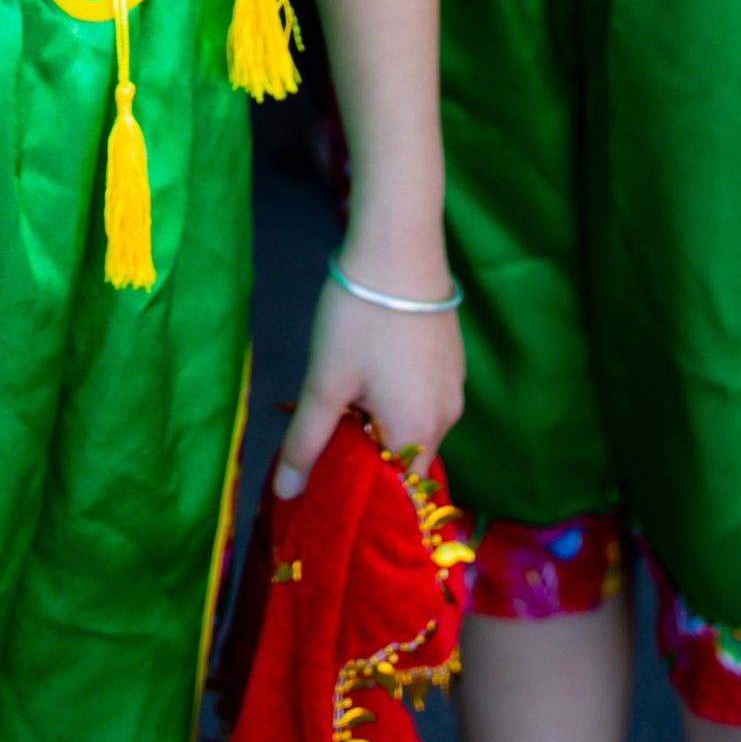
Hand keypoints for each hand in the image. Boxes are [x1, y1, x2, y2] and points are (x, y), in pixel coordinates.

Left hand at [275, 257, 464, 497]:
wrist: (399, 247)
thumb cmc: (359, 318)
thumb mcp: (325, 381)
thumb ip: (306, 441)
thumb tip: (286, 494)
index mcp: (417, 433)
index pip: (398, 493)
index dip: (365, 493)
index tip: (331, 481)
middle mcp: (446, 419)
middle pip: (405, 461)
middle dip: (368, 455)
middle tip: (328, 433)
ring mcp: (454, 388)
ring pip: (413, 428)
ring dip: (381, 425)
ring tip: (345, 397)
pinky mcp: (452, 361)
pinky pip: (424, 400)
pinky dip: (398, 400)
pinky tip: (371, 371)